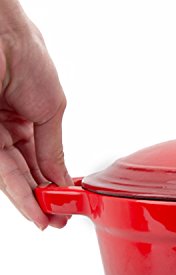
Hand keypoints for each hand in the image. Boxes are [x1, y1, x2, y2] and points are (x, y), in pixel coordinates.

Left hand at [0, 0, 70, 229]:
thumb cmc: (26, 54)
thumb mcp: (53, 109)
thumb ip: (55, 148)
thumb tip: (63, 177)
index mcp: (30, 115)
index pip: (44, 157)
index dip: (57, 181)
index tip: (69, 201)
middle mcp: (8, 126)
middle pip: (29, 171)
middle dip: (45, 198)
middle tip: (59, 219)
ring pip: (13, 176)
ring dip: (32, 201)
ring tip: (49, 221)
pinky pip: (1, 170)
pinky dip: (18, 191)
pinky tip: (34, 207)